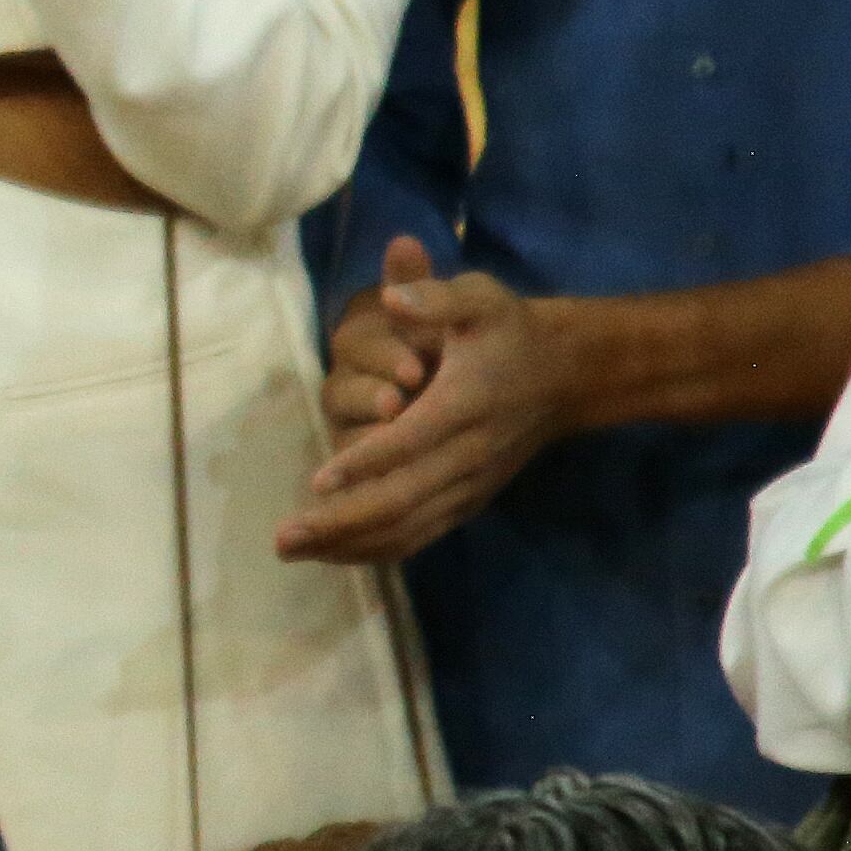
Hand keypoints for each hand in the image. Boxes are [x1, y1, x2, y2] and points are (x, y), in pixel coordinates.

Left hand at [275, 237, 571, 565]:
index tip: (318, 480)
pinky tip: (332, 553)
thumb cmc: (510, 332)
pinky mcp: (468, 501)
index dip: (366, 463)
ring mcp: (470, 485)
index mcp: (466, 404)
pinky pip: (420, 535)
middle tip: (284, 537)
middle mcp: (468, 455)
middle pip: (404, 500)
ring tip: (293, 550)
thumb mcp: (480, 298)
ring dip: (349, 543)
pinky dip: (375, 548)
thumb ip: (436, 298)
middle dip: (342, 520)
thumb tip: (393, 297)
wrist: (566, 375)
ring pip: (409, 527)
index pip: (413, 441)